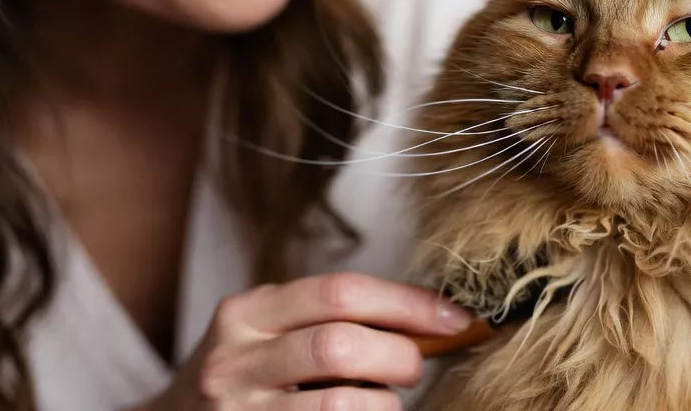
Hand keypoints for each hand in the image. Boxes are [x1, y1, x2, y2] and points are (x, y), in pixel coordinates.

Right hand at [137, 272, 471, 409]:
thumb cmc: (240, 376)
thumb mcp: (266, 332)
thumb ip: (326, 318)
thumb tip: (424, 319)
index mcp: (248, 311)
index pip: (342, 292)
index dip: (408, 303)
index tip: (453, 318)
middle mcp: (237, 358)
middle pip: (342, 343)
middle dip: (399, 355)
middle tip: (414, 367)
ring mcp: (239, 410)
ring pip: (341, 403)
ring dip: (383, 404)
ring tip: (384, 402)